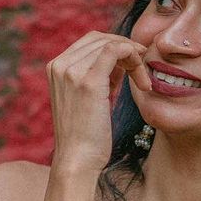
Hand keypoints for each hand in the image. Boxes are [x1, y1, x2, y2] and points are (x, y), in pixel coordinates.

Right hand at [45, 30, 152, 171]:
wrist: (77, 161)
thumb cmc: (86, 138)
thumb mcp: (87, 101)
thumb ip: (97, 78)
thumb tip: (118, 65)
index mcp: (56, 67)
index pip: (89, 42)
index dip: (115, 47)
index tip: (134, 64)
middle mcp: (59, 65)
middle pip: (99, 38)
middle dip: (126, 49)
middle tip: (143, 70)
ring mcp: (72, 71)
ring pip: (110, 43)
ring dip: (134, 58)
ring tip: (144, 82)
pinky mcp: (89, 82)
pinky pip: (115, 50)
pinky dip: (133, 57)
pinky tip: (142, 80)